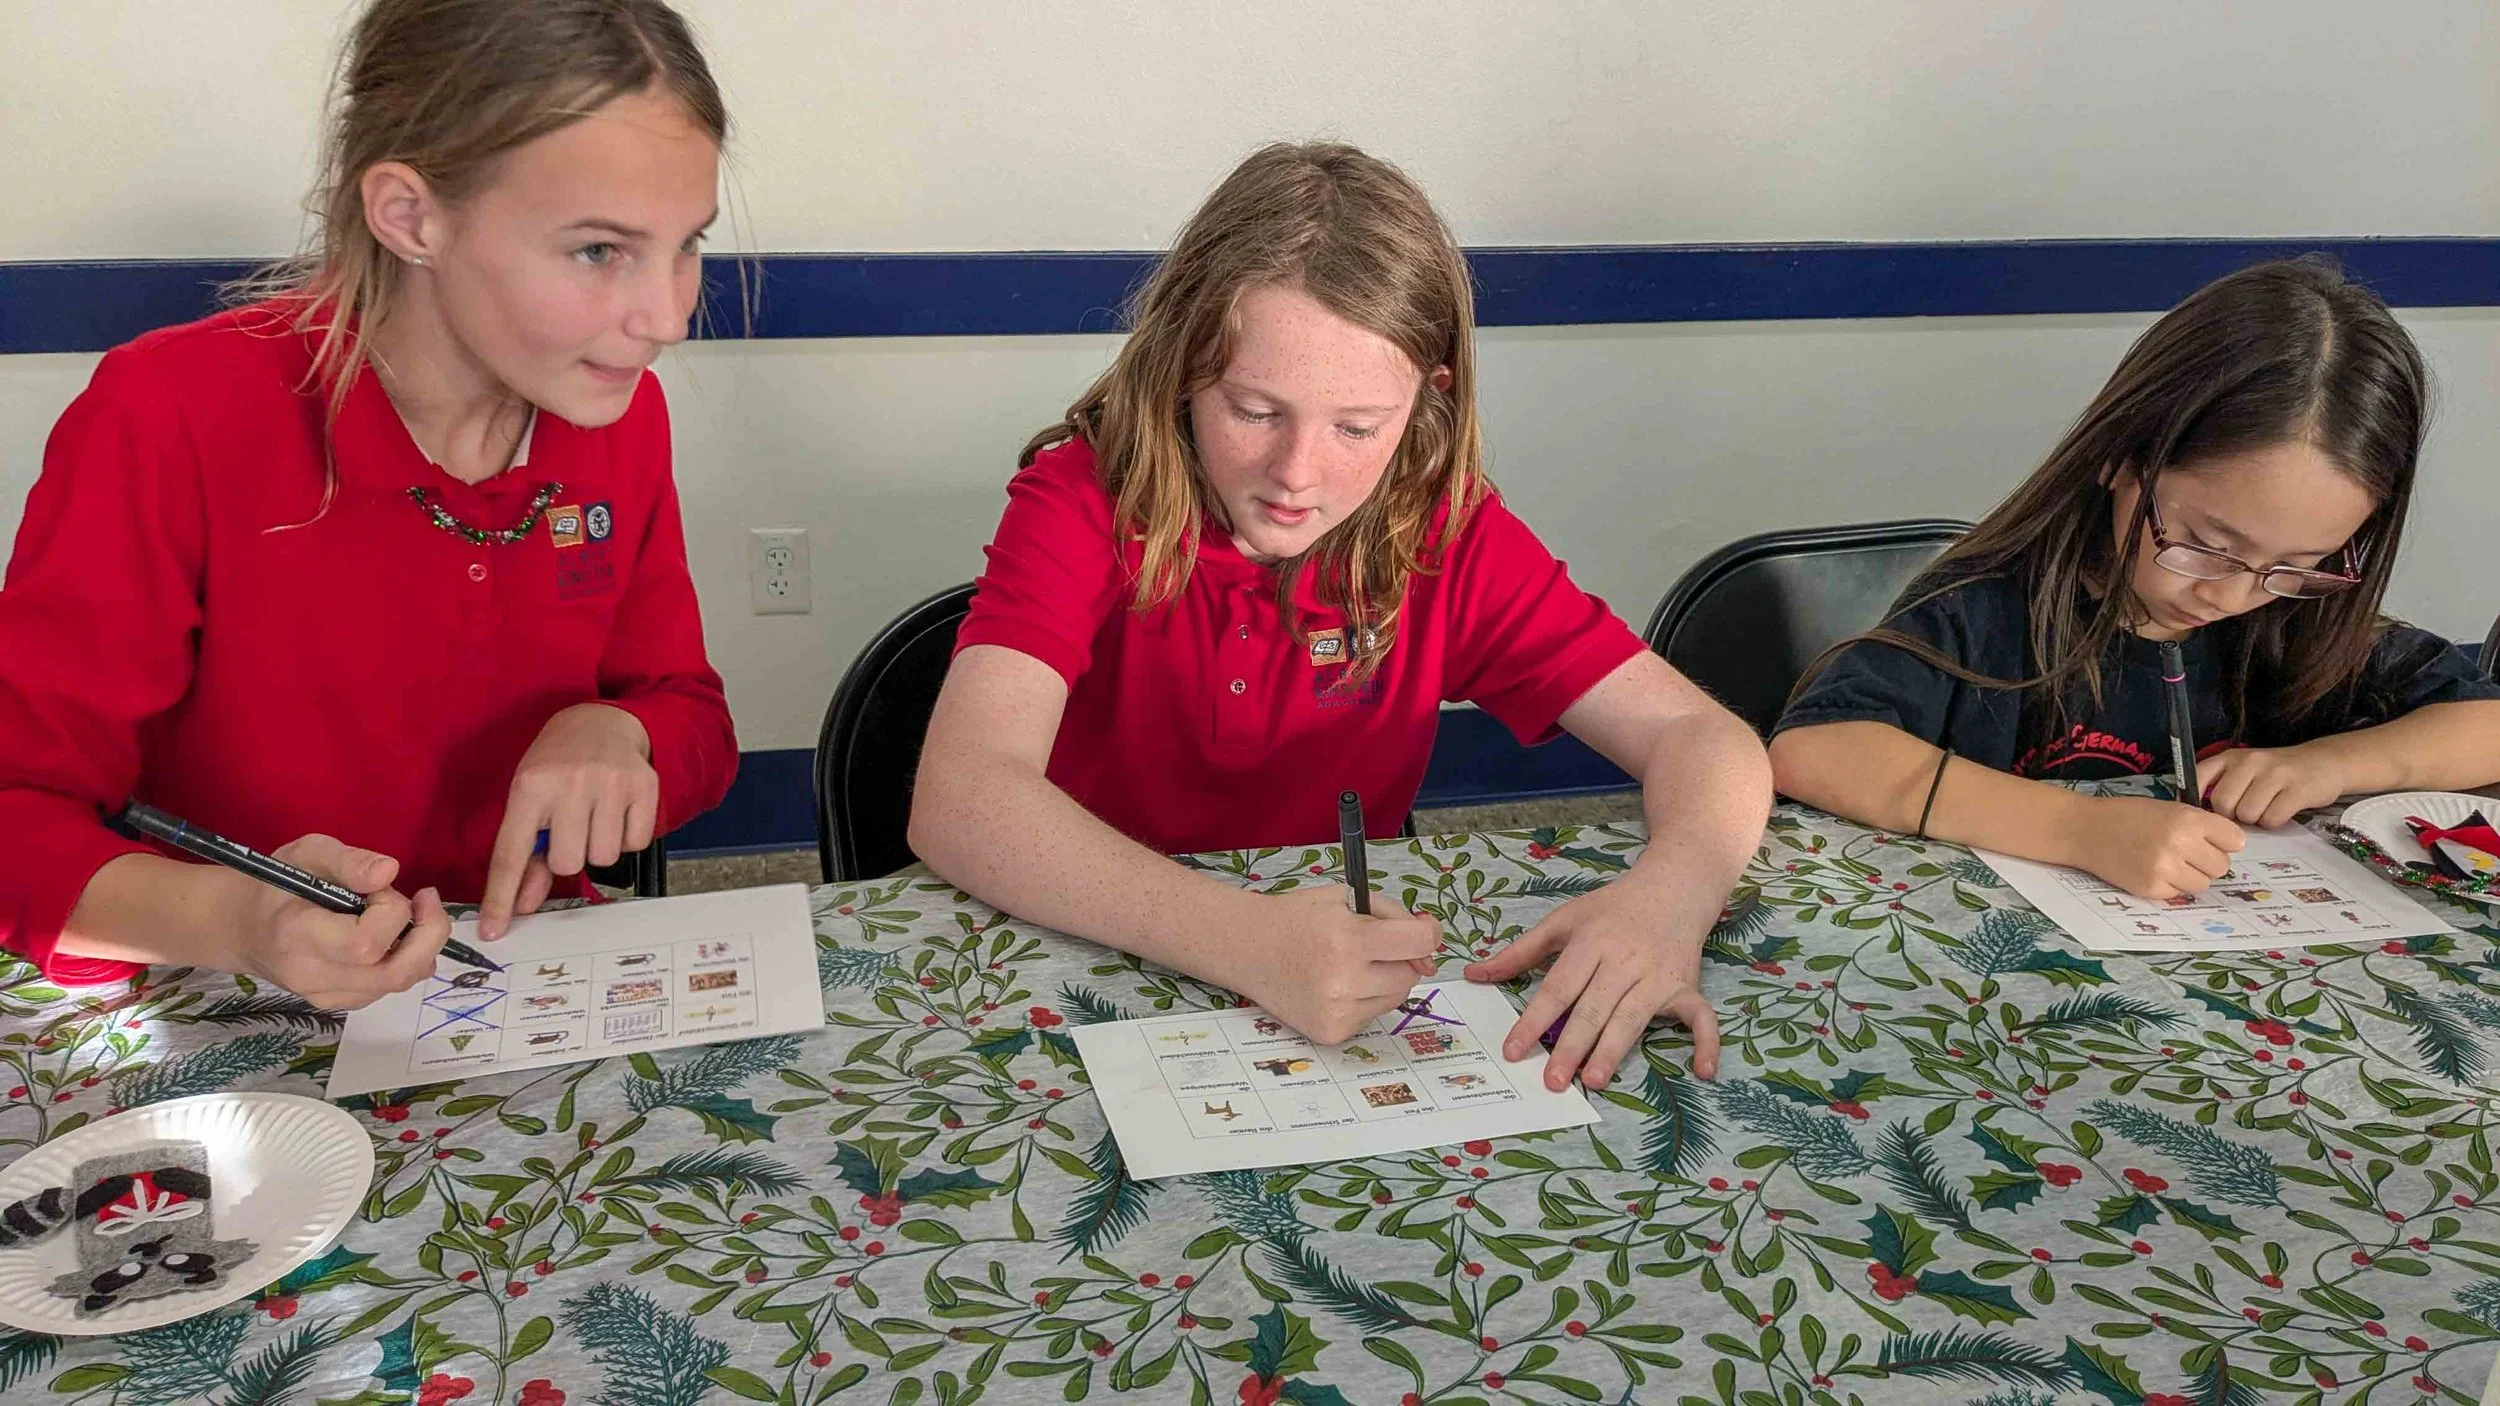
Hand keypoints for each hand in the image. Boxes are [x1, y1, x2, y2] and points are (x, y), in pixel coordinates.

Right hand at [225, 835, 449, 1009]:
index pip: (365, 944)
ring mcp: (326, 997)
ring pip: (400, 982)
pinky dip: (408, 959)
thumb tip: (390, 871)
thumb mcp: (307, 854)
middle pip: (395, 972)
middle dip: (428, 932)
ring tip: (404, 913)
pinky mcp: (339, 1004)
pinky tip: (395, 936)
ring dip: (420, 944)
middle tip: (425, 899)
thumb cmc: (276, 884)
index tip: (381, 886)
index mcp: (297, 936)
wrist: (243, 928)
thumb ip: (348, 860)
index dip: (392, 911)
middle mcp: (313, 976)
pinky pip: (391, 988)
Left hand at [480, 703, 657, 938]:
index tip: (494, 930)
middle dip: (568, 855)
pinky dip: (626, 837)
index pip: (511, 853)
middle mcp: (571, 783)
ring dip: (598, 847)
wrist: (601, 722)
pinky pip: (635, 843)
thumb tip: (524, 904)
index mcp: (530, 786)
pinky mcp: (644, 786)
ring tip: (595, 816)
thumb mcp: (529, 798)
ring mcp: (611, 783)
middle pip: (566, 863)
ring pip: (603, 857)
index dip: (501, 896)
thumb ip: (525, 852)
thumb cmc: (557, 764)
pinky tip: (617, 812)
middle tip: (570, 828)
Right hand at [1227, 888, 1441, 1045]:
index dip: (1427, 934)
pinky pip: (1371, 1015)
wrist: (1248, 948)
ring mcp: (1336, 1011)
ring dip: (1382, 980)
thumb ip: (1394, 917)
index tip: (1422, 932)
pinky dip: (1362, 1000)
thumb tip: (1428, 953)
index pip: (1418, 943)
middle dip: (1399, 958)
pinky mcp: (1331, 1032)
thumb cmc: (1297, 919)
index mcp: (1348, 938)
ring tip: (1347, 966)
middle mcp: (1343, 979)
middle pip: (1409, 975)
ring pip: (1394, 997)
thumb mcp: (1345, 898)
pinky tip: (1333, 986)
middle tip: (1367, 947)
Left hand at [1464, 870, 1720, 1089]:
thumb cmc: (1612, 908)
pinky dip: (1706, 1042)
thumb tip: (1474, 975)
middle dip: (1571, 1046)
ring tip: (1592, 1080)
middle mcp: (1624, 961)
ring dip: (1614, 1050)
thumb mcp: (1564, 919)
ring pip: (1633, 1017)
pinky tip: (1702, 1071)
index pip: (1557, 988)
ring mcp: (1659, 975)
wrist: (1673, 887)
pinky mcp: (1687, 986)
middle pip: (1593, 1008)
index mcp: (1590, 942)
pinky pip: (1701, 1017)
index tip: (1514, 1049)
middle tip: (1551, 1080)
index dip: (1534, 1020)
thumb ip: (1520, 952)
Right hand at [2066, 794, 2245, 898]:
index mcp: (2188, 819)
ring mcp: (2165, 869)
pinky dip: (2168, 885)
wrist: (2084, 829)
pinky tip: (2150, 870)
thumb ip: (2200, 825)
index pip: (2235, 841)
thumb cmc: (2128, 815)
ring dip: (2190, 876)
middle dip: (2207, 861)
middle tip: (2185, 853)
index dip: (2223, 841)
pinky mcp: (2150, 888)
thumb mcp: (2169, 808)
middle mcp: (2180, 844)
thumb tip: (2229, 848)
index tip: (2210, 840)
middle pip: (2221, 866)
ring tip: (2167, 862)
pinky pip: (2177, 894)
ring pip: (2202, 884)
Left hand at [2198, 743, 2351, 828]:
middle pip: (2223, 803)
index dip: (2196, 801)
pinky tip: (2281, 810)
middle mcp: (2251, 762)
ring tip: (2267, 807)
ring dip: (2256, 819)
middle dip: (2232, 815)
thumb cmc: (2277, 772)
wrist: (2324, 762)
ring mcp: (2275, 774)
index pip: (2199, 777)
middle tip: (2247, 810)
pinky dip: (2274, 822)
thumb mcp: (2244, 769)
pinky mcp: (2297, 789)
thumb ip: (2220, 783)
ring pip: (2247, 814)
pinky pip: (2272, 818)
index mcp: (2231, 757)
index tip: (2202, 814)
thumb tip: (2196, 812)